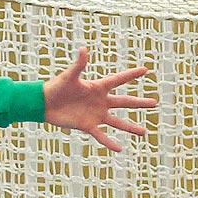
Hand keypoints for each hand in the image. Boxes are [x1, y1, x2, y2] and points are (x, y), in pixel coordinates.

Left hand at [42, 49, 156, 152]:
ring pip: (117, 122)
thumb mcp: (69, 76)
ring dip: (131, 127)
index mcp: (98, 87)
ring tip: (144, 132)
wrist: (43, 104)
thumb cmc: (56, 87)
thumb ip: (79, 64)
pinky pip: (101, 135)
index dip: (131, 75)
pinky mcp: (87, 126)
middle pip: (124, 102)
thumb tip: (83, 49)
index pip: (119, 80)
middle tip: (155, 103)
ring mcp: (95, 115)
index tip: (145, 70)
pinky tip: (120, 148)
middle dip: (139, 103)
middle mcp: (100, 102)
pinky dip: (110, 142)